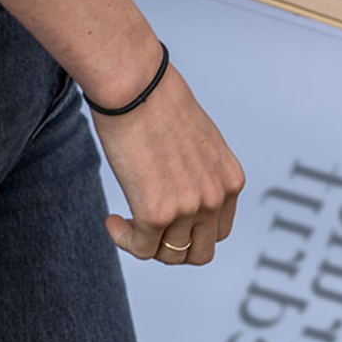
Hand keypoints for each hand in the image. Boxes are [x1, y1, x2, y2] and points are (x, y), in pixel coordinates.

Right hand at [0, 0, 244, 266]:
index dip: (189, 232)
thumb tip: (177, 184)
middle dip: (170, 247)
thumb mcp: (195, 139)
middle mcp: (215, 197)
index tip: (163, 219)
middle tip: (143, 229)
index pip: (218, 231)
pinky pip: (141, 248)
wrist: (135, 85)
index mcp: (230, 179)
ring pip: (170, 256)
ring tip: (124, 223)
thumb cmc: (156, 100)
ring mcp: (188, 208)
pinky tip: (111, 219)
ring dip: (145, 245)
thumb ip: (197, 168)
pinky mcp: (156, 213)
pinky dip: (123, 239)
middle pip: (199, 252)